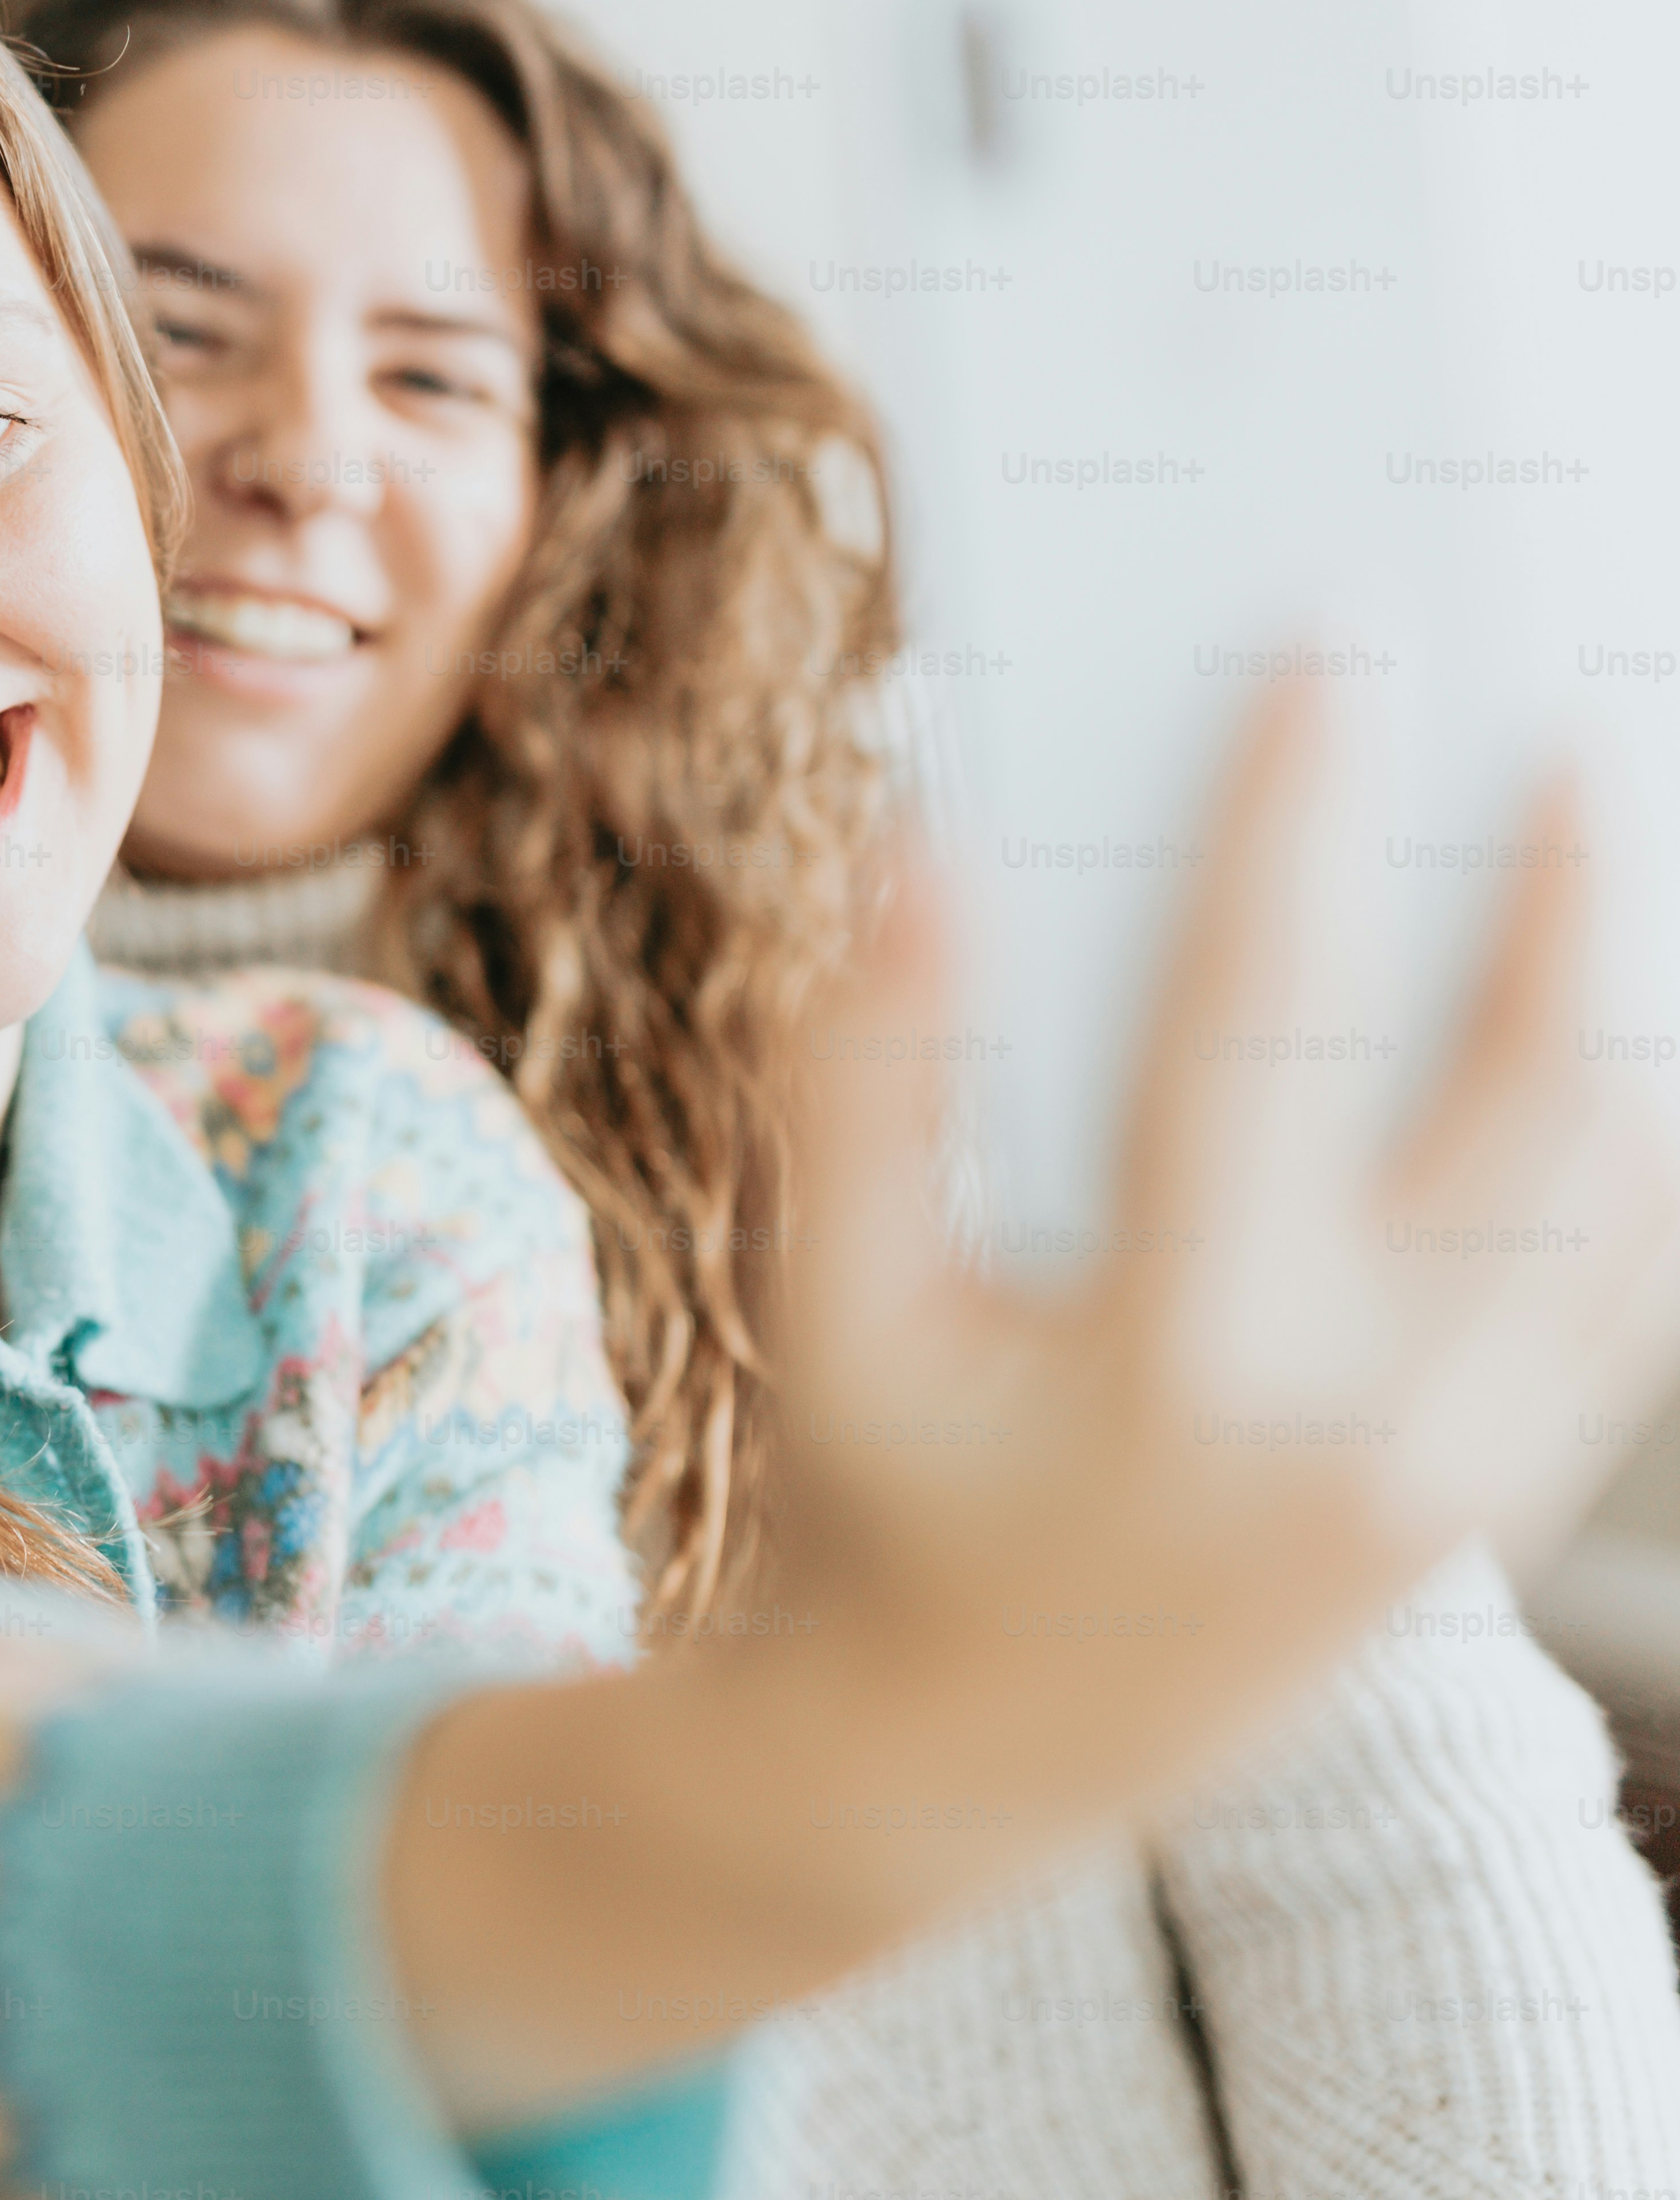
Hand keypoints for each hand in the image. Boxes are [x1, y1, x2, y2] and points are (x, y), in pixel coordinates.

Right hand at [769, 678, 1679, 1792]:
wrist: (960, 1756)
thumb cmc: (874, 1497)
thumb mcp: (823, 1304)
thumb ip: (860, 1078)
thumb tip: (922, 847)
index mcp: (1180, 1360)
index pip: (1257, 1028)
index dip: (1287, 827)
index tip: (1324, 666)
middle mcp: (1364, 1425)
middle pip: (1531, 1110)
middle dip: (1562, 905)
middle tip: (1567, 741)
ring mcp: (1459, 1480)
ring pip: (1621, 1206)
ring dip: (1625, 1021)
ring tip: (1614, 863)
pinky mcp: (1491, 1503)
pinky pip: (1623, 1302)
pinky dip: (1630, 1155)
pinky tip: (1602, 1041)